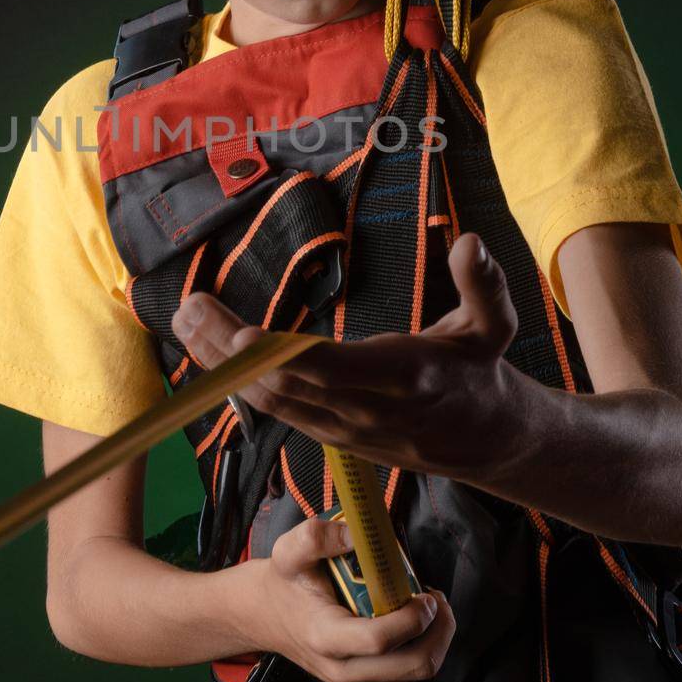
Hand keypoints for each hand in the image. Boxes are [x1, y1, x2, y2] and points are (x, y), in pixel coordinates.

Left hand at [171, 232, 519, 481]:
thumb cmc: (480, 371)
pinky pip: (274, 408)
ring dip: (222, 364)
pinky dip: (237, 380)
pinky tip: (209, 349)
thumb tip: (469, 241)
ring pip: (270, 400)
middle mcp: (363, 409)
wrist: (483, 440)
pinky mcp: (327, 432)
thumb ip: (483, 285)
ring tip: (186, 320)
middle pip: (284, 383)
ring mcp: (340, 427)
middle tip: (189, 307)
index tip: (238, 336)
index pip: (331, 370)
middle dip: (230, 349)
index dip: (282, 356)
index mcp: (402, 378)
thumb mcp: (495, 327)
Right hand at [242, 516, 454, 681]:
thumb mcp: (290, 550)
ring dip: (435, 639)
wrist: (267, 616)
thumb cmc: (285, 582)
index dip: (413, 618)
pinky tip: (414, 623)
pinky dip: (423, 649)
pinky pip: (410, 678)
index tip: (425, 593)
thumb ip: (317, 536)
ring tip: (428, 606)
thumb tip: (357, 534)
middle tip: (436, 599)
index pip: (380, 640)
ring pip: (418, 673)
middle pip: (414, 665)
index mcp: (325, 637)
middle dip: (439, 630)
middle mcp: (342, 670)